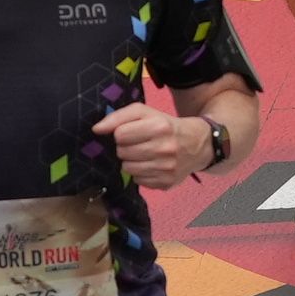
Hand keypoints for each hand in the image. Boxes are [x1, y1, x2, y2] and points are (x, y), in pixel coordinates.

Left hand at [96, 99, 220, 186]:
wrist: (198, 144)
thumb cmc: (165, 125)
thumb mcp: (145, 112)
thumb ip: (118, 117)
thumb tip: (96, 130)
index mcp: (159, 127)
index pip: (120, 135)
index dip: (122, 133)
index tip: (132, 132)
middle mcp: (165, 149)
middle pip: (122, 153)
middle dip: (126, 148)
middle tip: (139, 144)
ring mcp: (166, 168)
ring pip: (128, 169)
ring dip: (132, 161)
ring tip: (145, 154)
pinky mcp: (166, 183)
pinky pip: (138, 181)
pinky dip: (141, 174)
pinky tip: (152, 165)